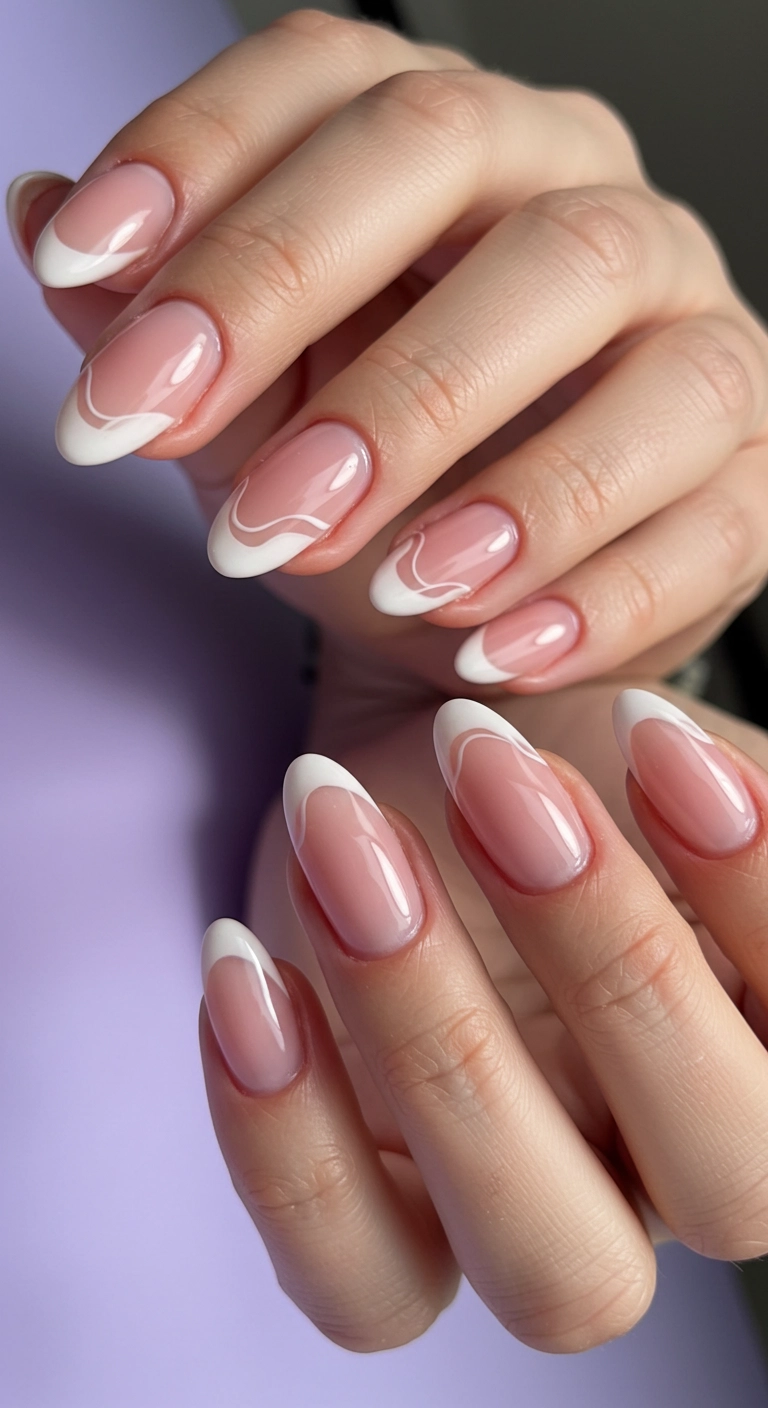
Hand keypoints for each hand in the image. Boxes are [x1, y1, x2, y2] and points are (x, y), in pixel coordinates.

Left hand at [9, 9, 767, 693]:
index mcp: (458, 150)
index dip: (200, 152)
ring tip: (379, 577)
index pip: (332, 81)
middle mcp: (589, 204)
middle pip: (464, 170)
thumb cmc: (373, 495)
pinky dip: (596, 593)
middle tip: (193, 440)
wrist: (488, 619)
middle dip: (307, 301)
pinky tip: (491, 650)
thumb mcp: (251, 412)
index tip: (83, 261)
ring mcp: (696, 335)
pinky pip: (705, 515)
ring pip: (623, 346)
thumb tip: (41, 213)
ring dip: (489, 473)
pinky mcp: (755, 476)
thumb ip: (164, 327)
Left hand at [199, 680, 767, 1351]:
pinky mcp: (392, 1225)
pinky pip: (365, 1283)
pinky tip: (248, 963)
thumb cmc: (577, 743)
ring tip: (348, 848)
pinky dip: (291, 1140)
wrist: (439, 743)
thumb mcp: (668, 750)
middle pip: (728, 1183)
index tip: (648, 731)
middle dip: (614, 965)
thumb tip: (719, 785)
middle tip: (491, 774)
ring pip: (551, 1266)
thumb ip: (729, 789)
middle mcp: (679, 1159)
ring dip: (440, 1042)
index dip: (754, 890)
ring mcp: (535, 1209)